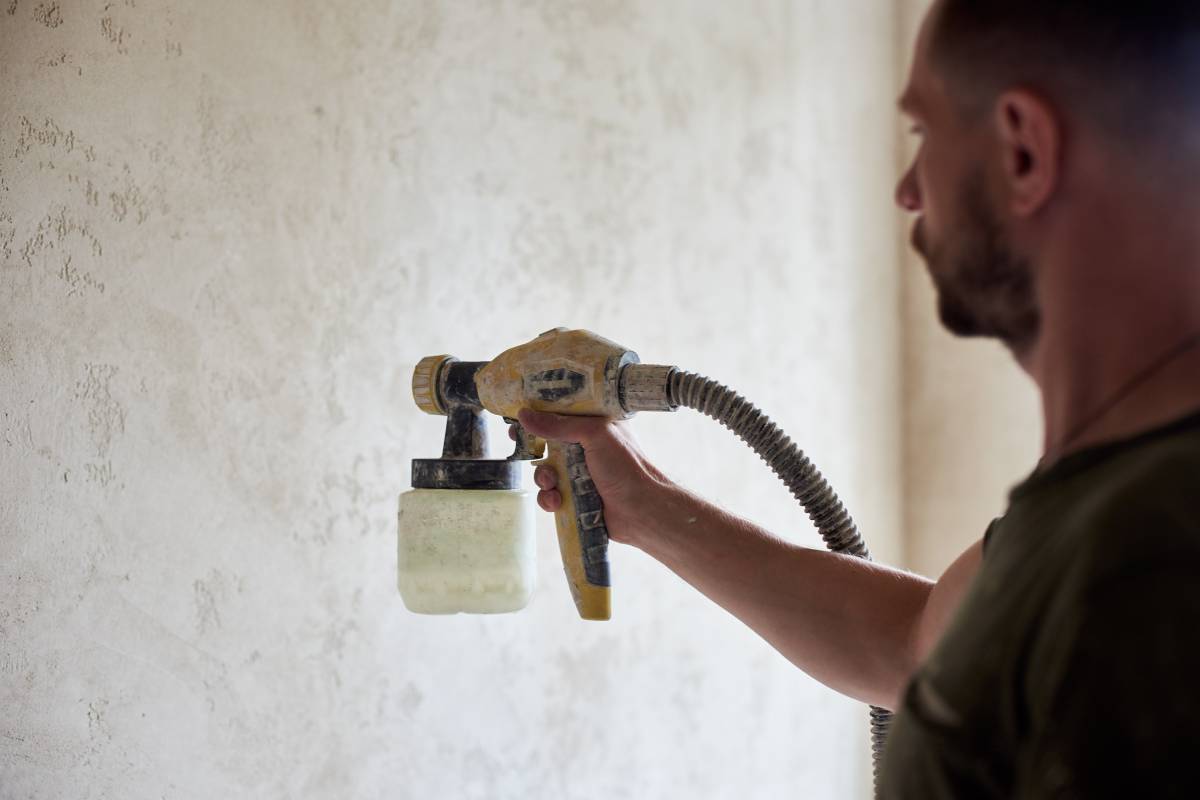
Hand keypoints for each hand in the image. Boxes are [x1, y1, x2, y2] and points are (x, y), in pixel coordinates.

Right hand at [512, 409, 673, 546]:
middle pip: (547, 444)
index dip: (540, 416)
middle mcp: (585, 448)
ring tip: (552, 483)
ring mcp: (579, 474)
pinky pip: (550, 496)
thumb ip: (558, 425)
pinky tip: (557, 501)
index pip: (561, 415)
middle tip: (527, 451)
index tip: (520, 418)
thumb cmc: (625, 466)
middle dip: (536, 450)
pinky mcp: (574, 498)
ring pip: (545, 472)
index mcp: (593, 427)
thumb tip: (524, 414)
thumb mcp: (594, 435)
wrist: (641, 510)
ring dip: (543, 478)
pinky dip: (549, 499)